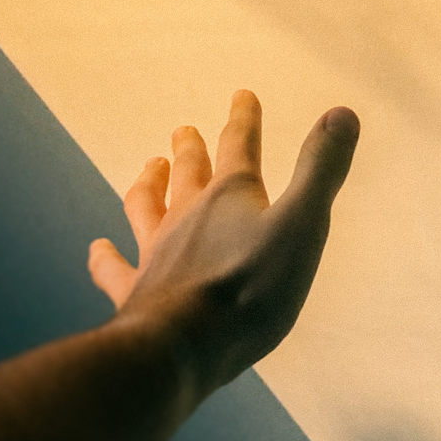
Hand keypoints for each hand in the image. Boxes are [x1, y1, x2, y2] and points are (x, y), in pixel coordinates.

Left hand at [88, 90, 358, 398]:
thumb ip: (321, 171)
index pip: (238, 144)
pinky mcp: (136, 291)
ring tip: (149, 168)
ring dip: (148, 185)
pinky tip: (97, 249)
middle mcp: (187, 215)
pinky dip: (104, 257)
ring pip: (146, 206)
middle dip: (190, 147)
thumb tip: (343, 112)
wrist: (184, 345)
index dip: (243, 118)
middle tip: (183, 130)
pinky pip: (113, 268)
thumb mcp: (302, 225)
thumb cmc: (251, 288)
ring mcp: (156, 252)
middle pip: (188, 171)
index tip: (241, 96)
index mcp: (231, 196)